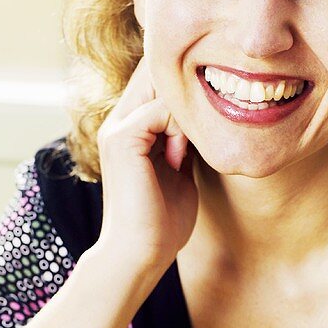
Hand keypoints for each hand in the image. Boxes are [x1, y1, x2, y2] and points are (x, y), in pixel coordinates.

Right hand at [96, 55, 197, 279]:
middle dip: (188, 91)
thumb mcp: (181, 169)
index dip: (186, 87)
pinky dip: (179, 129)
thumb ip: (185, 140)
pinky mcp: (121, 140)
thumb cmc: (163, 221)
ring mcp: (116, 129)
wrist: (142, 252)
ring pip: (161, 89)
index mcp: (130, 129)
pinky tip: (178, 157)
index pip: (156, 82)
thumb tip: (206, 117)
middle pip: (155, 75)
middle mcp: (118, 123)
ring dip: (186, 116)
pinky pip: (160, 110)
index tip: (211, 110)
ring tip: (184, 153)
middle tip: (206, 122)